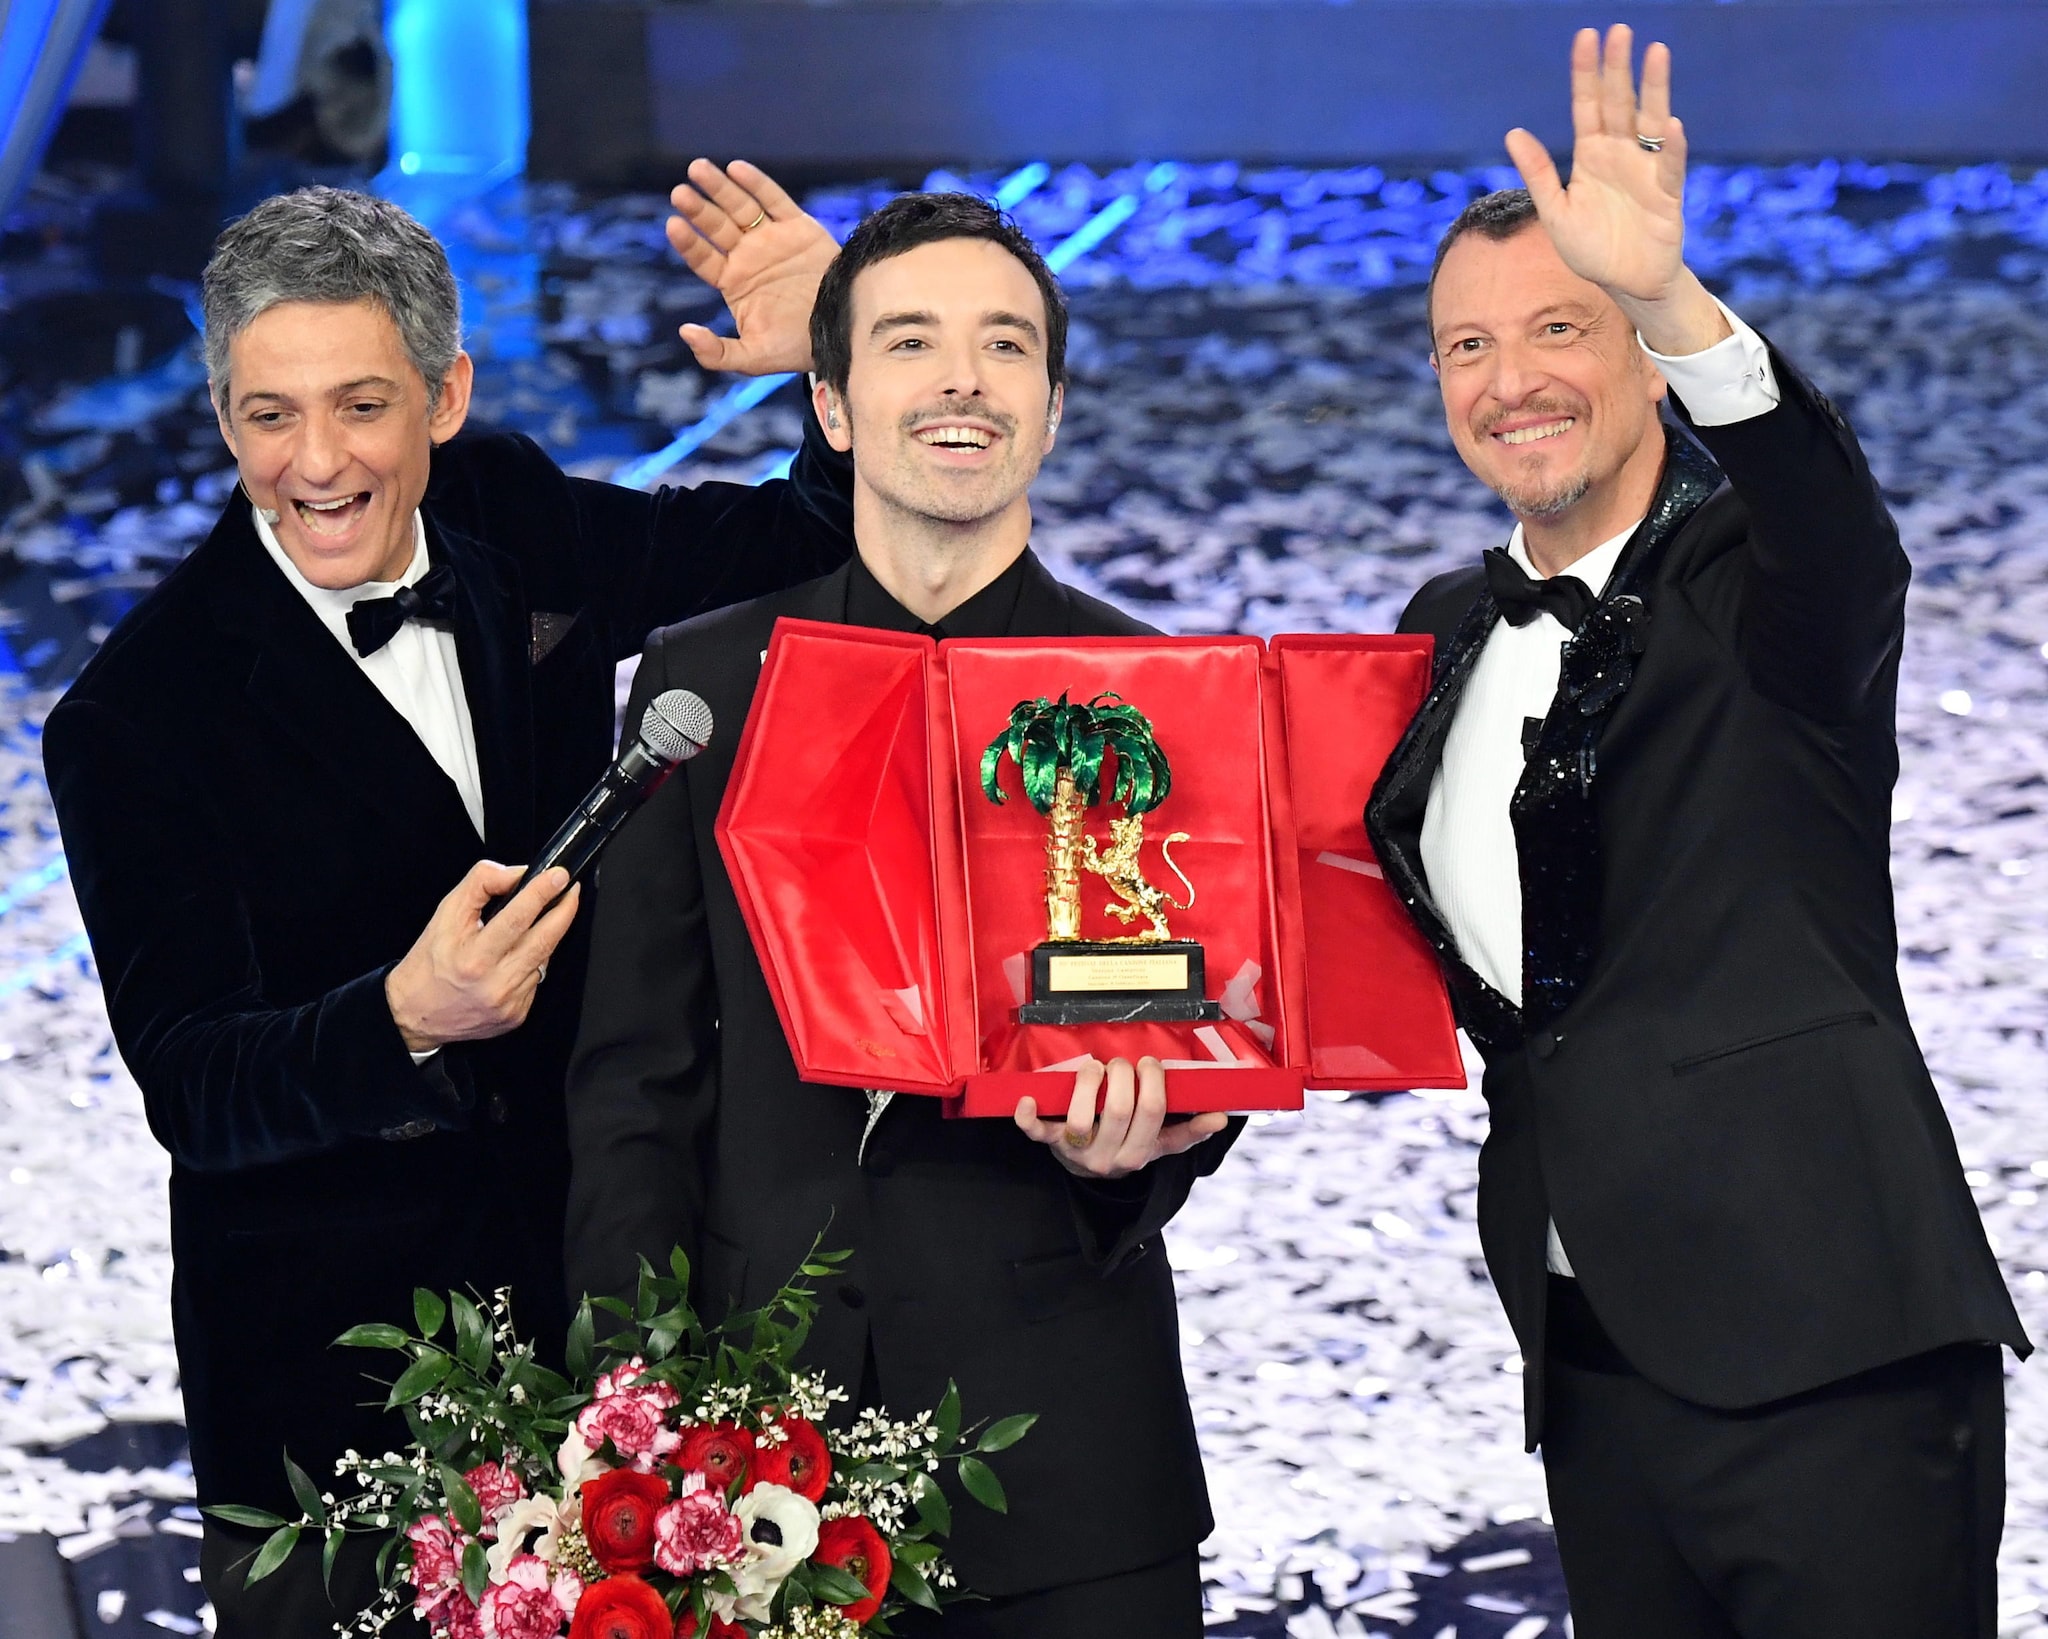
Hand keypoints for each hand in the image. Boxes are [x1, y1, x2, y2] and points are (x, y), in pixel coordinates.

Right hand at [385, 862, 580, 1052]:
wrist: (415, 1013)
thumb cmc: (429, 962)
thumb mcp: (445, 914)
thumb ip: (481, 885)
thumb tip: (518, 875)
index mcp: (472, 957)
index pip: (517, 918)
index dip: (542, 893)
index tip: (559, 876)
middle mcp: (493, 983)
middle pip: (545, 940)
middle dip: (565, 910)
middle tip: (570, 891)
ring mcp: (509, 1002)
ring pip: (544, 959)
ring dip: (547, 936)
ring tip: (539, 921)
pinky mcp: (517, 1014)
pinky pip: (536, 980)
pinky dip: (532, 963)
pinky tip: (516, 958)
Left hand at [667, 159, 837, 375]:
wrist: (842, 332)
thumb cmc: (796, 348)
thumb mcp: (755, 358)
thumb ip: (718, 353)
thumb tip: (685, 333)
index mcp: (733, 282)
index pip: (703, 257)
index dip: (689, 242)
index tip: (674, 225)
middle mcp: (748, 256)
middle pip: (717, 226)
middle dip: (699, 209)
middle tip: (680, 193)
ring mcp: (772, 239)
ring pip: (740, 207)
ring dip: (719, 188)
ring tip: (697, 169)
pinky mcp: (798, 227)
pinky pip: (774, 200)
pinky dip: (756, 184)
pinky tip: (736, 169)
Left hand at [1015, 1056, 1227, 1180]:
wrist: (1088, 1169)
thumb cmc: (1128, 1143)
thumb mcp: (1160, 1143)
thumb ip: (1188, 1131)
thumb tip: (1220, 1118)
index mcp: (1141, 1153)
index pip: (1154, 1114)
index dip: (1153, 1082)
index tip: (1151, 1064)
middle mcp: (1110, 1157)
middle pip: (1120, 1109)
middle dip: (1123, 1074)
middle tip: (1123, 1064)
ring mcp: (1078, 1152)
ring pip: (1082, 1119)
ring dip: (1088, 1083)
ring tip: (1094, 1068)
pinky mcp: (1051, 1144)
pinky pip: (1037, 1132)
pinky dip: (1029, 1116)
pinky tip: (1028, 1098)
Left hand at [1505, 27, 1728, 354]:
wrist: (1625, 283)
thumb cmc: (1590, 248)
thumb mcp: (1555, 212)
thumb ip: (1538, 173)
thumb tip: (1513, 132)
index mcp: (1591, 156)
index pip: (1587, 105)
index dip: (1586, 73)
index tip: (1586, 37)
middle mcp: (1621, 154)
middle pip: (1620, 103)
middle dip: (1618, 68)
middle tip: (1620, 31)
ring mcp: (1647, 170)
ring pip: (1651, 121)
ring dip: (1653, 88)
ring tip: (1655, 53)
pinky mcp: (1667, 195)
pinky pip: (1669, 166)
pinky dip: (1671, 147)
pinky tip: (1670, 124)